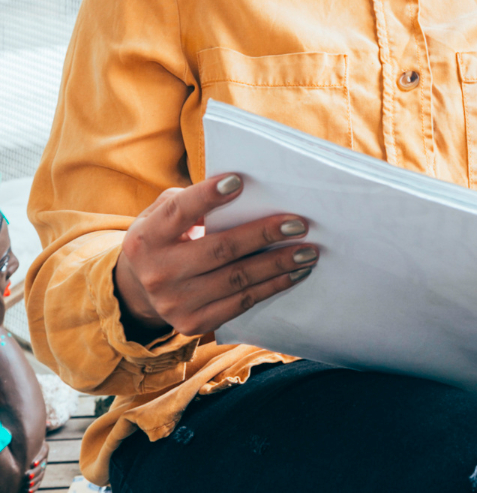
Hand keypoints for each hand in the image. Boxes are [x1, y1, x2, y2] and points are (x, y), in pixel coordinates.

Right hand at [114, 173, 317, 338]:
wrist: (140, 290)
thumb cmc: (166, 238)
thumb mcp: (162, 215)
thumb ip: (191, 201)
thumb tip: (243, 191)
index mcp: (146, 238)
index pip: (179, 212)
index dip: (207, 196)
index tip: (239, 181)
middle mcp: (158, 272)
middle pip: (220, 249)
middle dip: (264, 235)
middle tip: (299, 223)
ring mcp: (174, 302)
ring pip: (237, 279)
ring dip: (279, 264)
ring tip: (309, 251)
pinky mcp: (192, 323)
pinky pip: (241, 303)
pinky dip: (273, 286)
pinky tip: (295, 274)